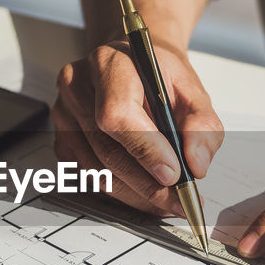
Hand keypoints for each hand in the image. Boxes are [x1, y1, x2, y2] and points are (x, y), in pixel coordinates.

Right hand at [52, 39, 223, 215]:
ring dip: (137, 195)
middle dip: (149, 185)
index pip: (118, 114)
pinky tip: (145, 192)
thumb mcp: (192, 89)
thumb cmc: (159, 75)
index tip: (174, 174)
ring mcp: (64, 116)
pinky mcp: (62, 140)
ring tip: (169, 201)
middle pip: (108, 150)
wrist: (134, 65)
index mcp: (109, 64)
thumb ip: (202, 125)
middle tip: (181, 200)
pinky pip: (90, 178)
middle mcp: (78, 88)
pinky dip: (122, 192)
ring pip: (98, 172)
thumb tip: (195, 164)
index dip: (146, 149)